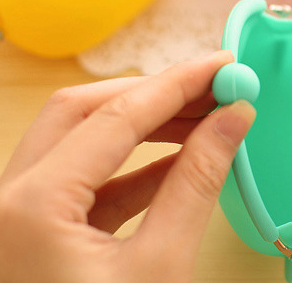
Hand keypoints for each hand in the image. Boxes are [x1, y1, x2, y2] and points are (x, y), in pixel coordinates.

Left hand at [0, 51, 255, 282]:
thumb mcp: (161, 270)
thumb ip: (198, 182)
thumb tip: (234, 120)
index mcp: (30, 207)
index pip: (118, 116)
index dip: (177, 82)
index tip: (223, 64)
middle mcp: (10, 197)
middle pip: (87, 111)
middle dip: (155, 93)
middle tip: (212, 86)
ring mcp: (19, 211)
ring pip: (83, 138)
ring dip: (147, 124)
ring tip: (204, 116)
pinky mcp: (39, 228)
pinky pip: (89, 177)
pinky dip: (137, 162)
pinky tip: (180, 156)